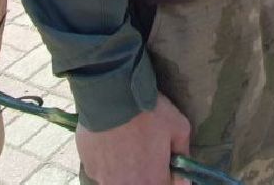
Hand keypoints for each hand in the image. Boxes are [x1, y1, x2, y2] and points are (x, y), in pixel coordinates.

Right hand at [76, 94, 190, 184]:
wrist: (111, 97)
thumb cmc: (148, 112)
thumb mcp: (179, 126)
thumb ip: (183, 153)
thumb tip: (184, 172)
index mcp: (152, 181)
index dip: (167, 173)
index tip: (165, 159)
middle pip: (141, 183)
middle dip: (145, 170)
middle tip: (144, 148)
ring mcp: (105, 179)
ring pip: (120, 178)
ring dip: (125, 167)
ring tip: (126, 142)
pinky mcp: (89, 168)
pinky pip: (102, 169)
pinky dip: (108, 160)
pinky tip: (110, 140)